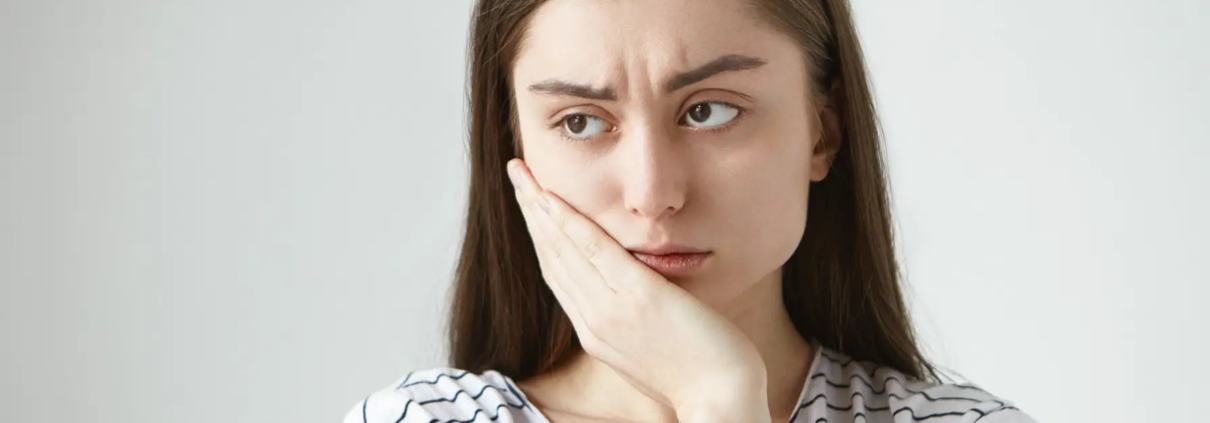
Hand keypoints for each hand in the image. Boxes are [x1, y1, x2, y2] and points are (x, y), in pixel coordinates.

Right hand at [507, 159, 770, 421]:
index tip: (531, 205)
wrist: (720, 399)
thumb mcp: (651, 348)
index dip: (540, 236)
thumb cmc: (699, 376)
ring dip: (540, 208)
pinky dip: (570, 222)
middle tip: (516, 176)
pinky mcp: (639, 299)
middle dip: (530, 213)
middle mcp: (594, 322)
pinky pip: (595, 252)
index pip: (558, 276)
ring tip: (523, 175)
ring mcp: (613, 311)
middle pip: (551, 258)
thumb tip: (630, 293)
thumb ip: (632, 318)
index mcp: (596, 334)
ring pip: (564, 250)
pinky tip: (553, 198)